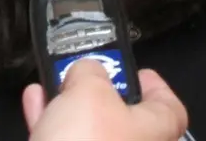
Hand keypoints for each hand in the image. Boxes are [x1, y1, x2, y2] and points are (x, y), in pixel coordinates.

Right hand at [22, 59, 188, 140]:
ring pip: (92, 132)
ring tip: (52, 83)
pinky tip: (35, 103)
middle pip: (124, 118)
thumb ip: (91, 71)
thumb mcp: (90, 88)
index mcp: (156, 134)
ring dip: (70, 105)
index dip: (155, 86)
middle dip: (100, 92)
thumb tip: (86, 71)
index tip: (136, 71)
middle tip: (83, 73)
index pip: (170, 108)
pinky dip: (52, 123)